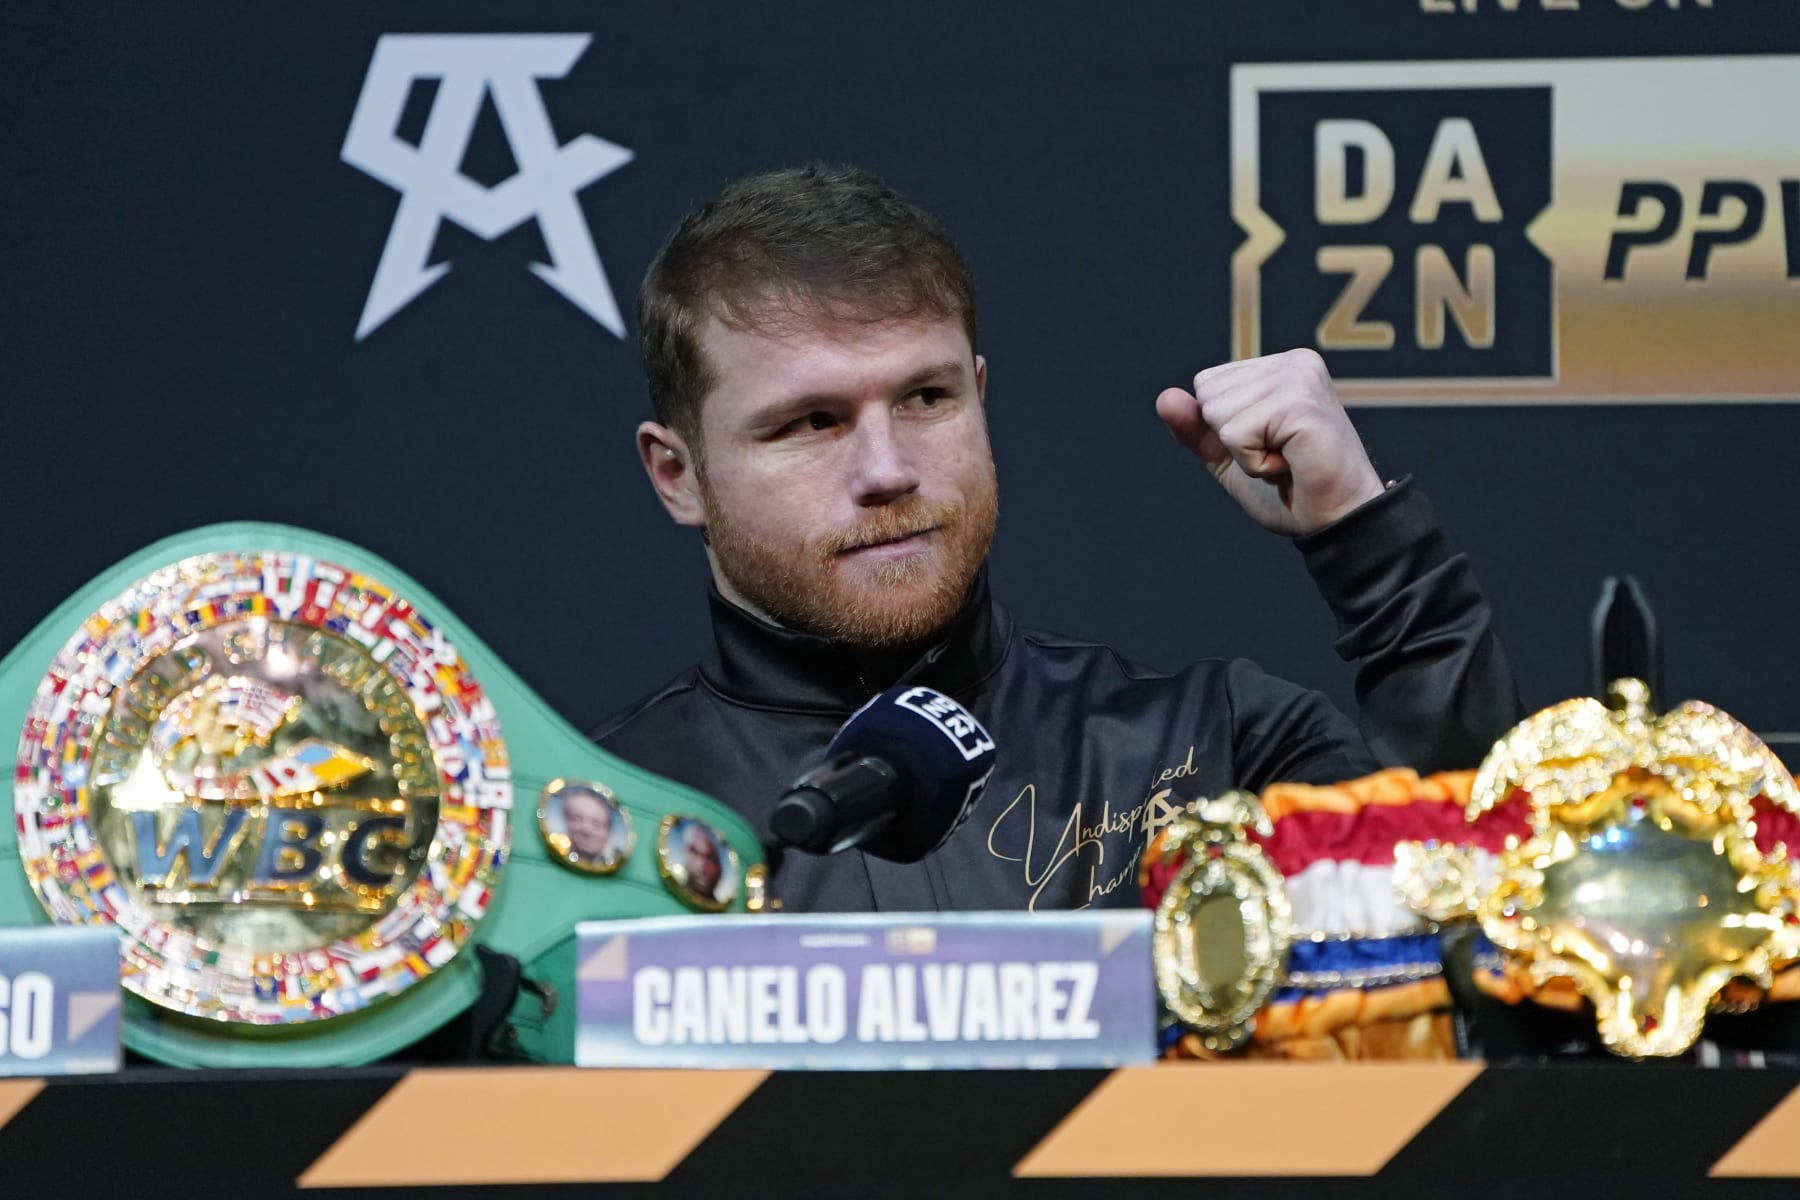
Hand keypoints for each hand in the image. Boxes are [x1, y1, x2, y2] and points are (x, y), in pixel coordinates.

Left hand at [1155, 348, 1384, 535]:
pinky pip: (1236, 434)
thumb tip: (1164, 398)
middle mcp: (1293, 363)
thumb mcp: (1230, 458)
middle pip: (1208, 396)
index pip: (1207, 384)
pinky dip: (1255, 464)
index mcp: (1280, 367)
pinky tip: (1291, 466)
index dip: (1225, 429)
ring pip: (1219, 415)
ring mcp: (1299, 379)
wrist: (1336, 523)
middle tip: (1279, 456)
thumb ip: (1197, 429)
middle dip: (1233, 440)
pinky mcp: (1300, 404)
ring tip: (1287, 461)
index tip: (1269, 446)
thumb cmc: (1292, 492)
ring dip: (1245, 454)